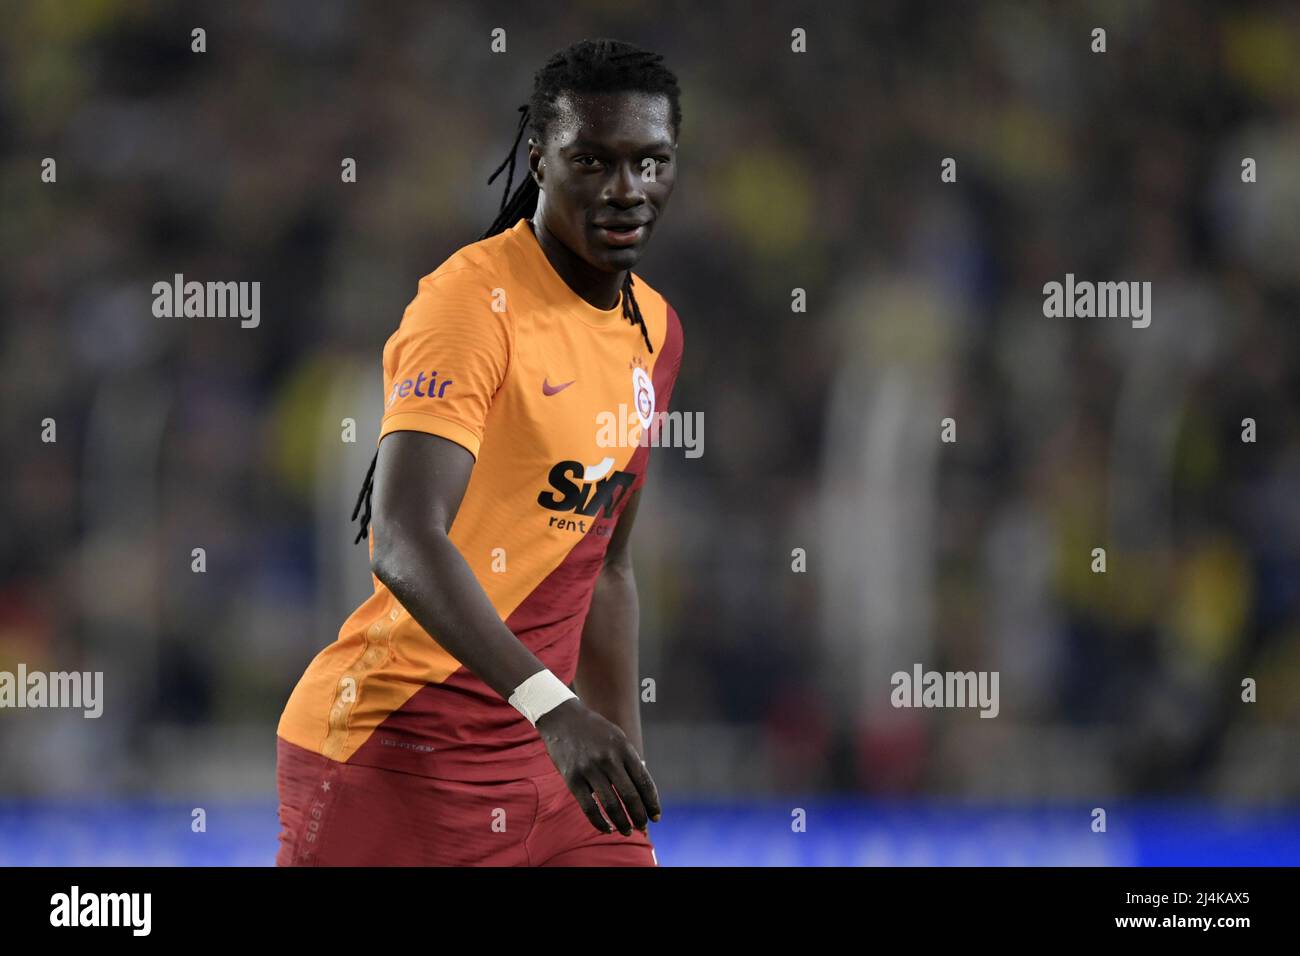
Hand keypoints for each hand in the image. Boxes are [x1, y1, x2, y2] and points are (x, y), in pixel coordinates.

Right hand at [535, 698, 661, 835]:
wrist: (563, 718)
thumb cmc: (594, 731)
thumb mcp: (618, 738)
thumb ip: (630, 761)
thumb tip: (643, 792)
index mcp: (624, 749)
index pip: (644, 782)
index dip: (652, 803)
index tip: (656, 817)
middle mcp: (609, 759)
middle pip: (630, 796)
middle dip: (639, 816)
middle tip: (642, 827)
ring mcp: (589, 769)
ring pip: (611, 805)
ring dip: (622, 823)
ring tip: (627, 831)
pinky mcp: (572, 778)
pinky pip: (589, 808)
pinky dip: (600, 822)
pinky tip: (607, 828)